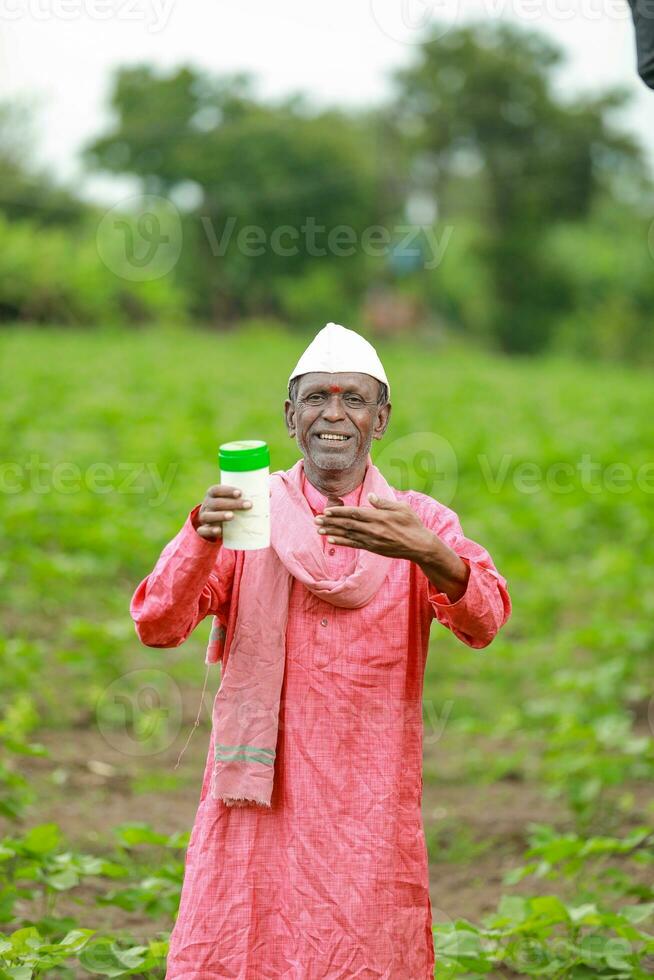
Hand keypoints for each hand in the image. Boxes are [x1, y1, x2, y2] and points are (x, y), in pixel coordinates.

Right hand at [193, 485, 251, 541]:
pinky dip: (211, 530)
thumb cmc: (227, 507)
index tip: (240, 492)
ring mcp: (204, 517)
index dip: (227, 490)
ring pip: (209, 516)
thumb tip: (269, 493)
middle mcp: (207, 505)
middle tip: (248, 505)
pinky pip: (204, 530)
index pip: (217, 490)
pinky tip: (219, 531)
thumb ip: (248, 495)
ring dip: (221, 515)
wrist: (211, 522)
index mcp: (213, 494)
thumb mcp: (233, 500)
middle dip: (232, 503)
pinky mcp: (204, 529)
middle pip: (216, 502)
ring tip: (232, 516)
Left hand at [315, 493, 469, 599]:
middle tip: (316, 520)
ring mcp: (372, 540)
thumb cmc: (412, 524)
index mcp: (380, 517)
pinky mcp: (373, 548)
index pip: (355, 514)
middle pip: (348, 525)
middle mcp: (374, 529)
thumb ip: (384, 503)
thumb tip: (370, 497)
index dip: (339, 512)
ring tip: (319, 529)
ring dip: (332, 531)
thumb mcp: (402, 508)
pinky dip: (342, 542)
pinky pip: (354, 544)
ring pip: (348, 535)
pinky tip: (331, 539)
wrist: (420, 546)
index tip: (327, 511)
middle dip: (331, 522)